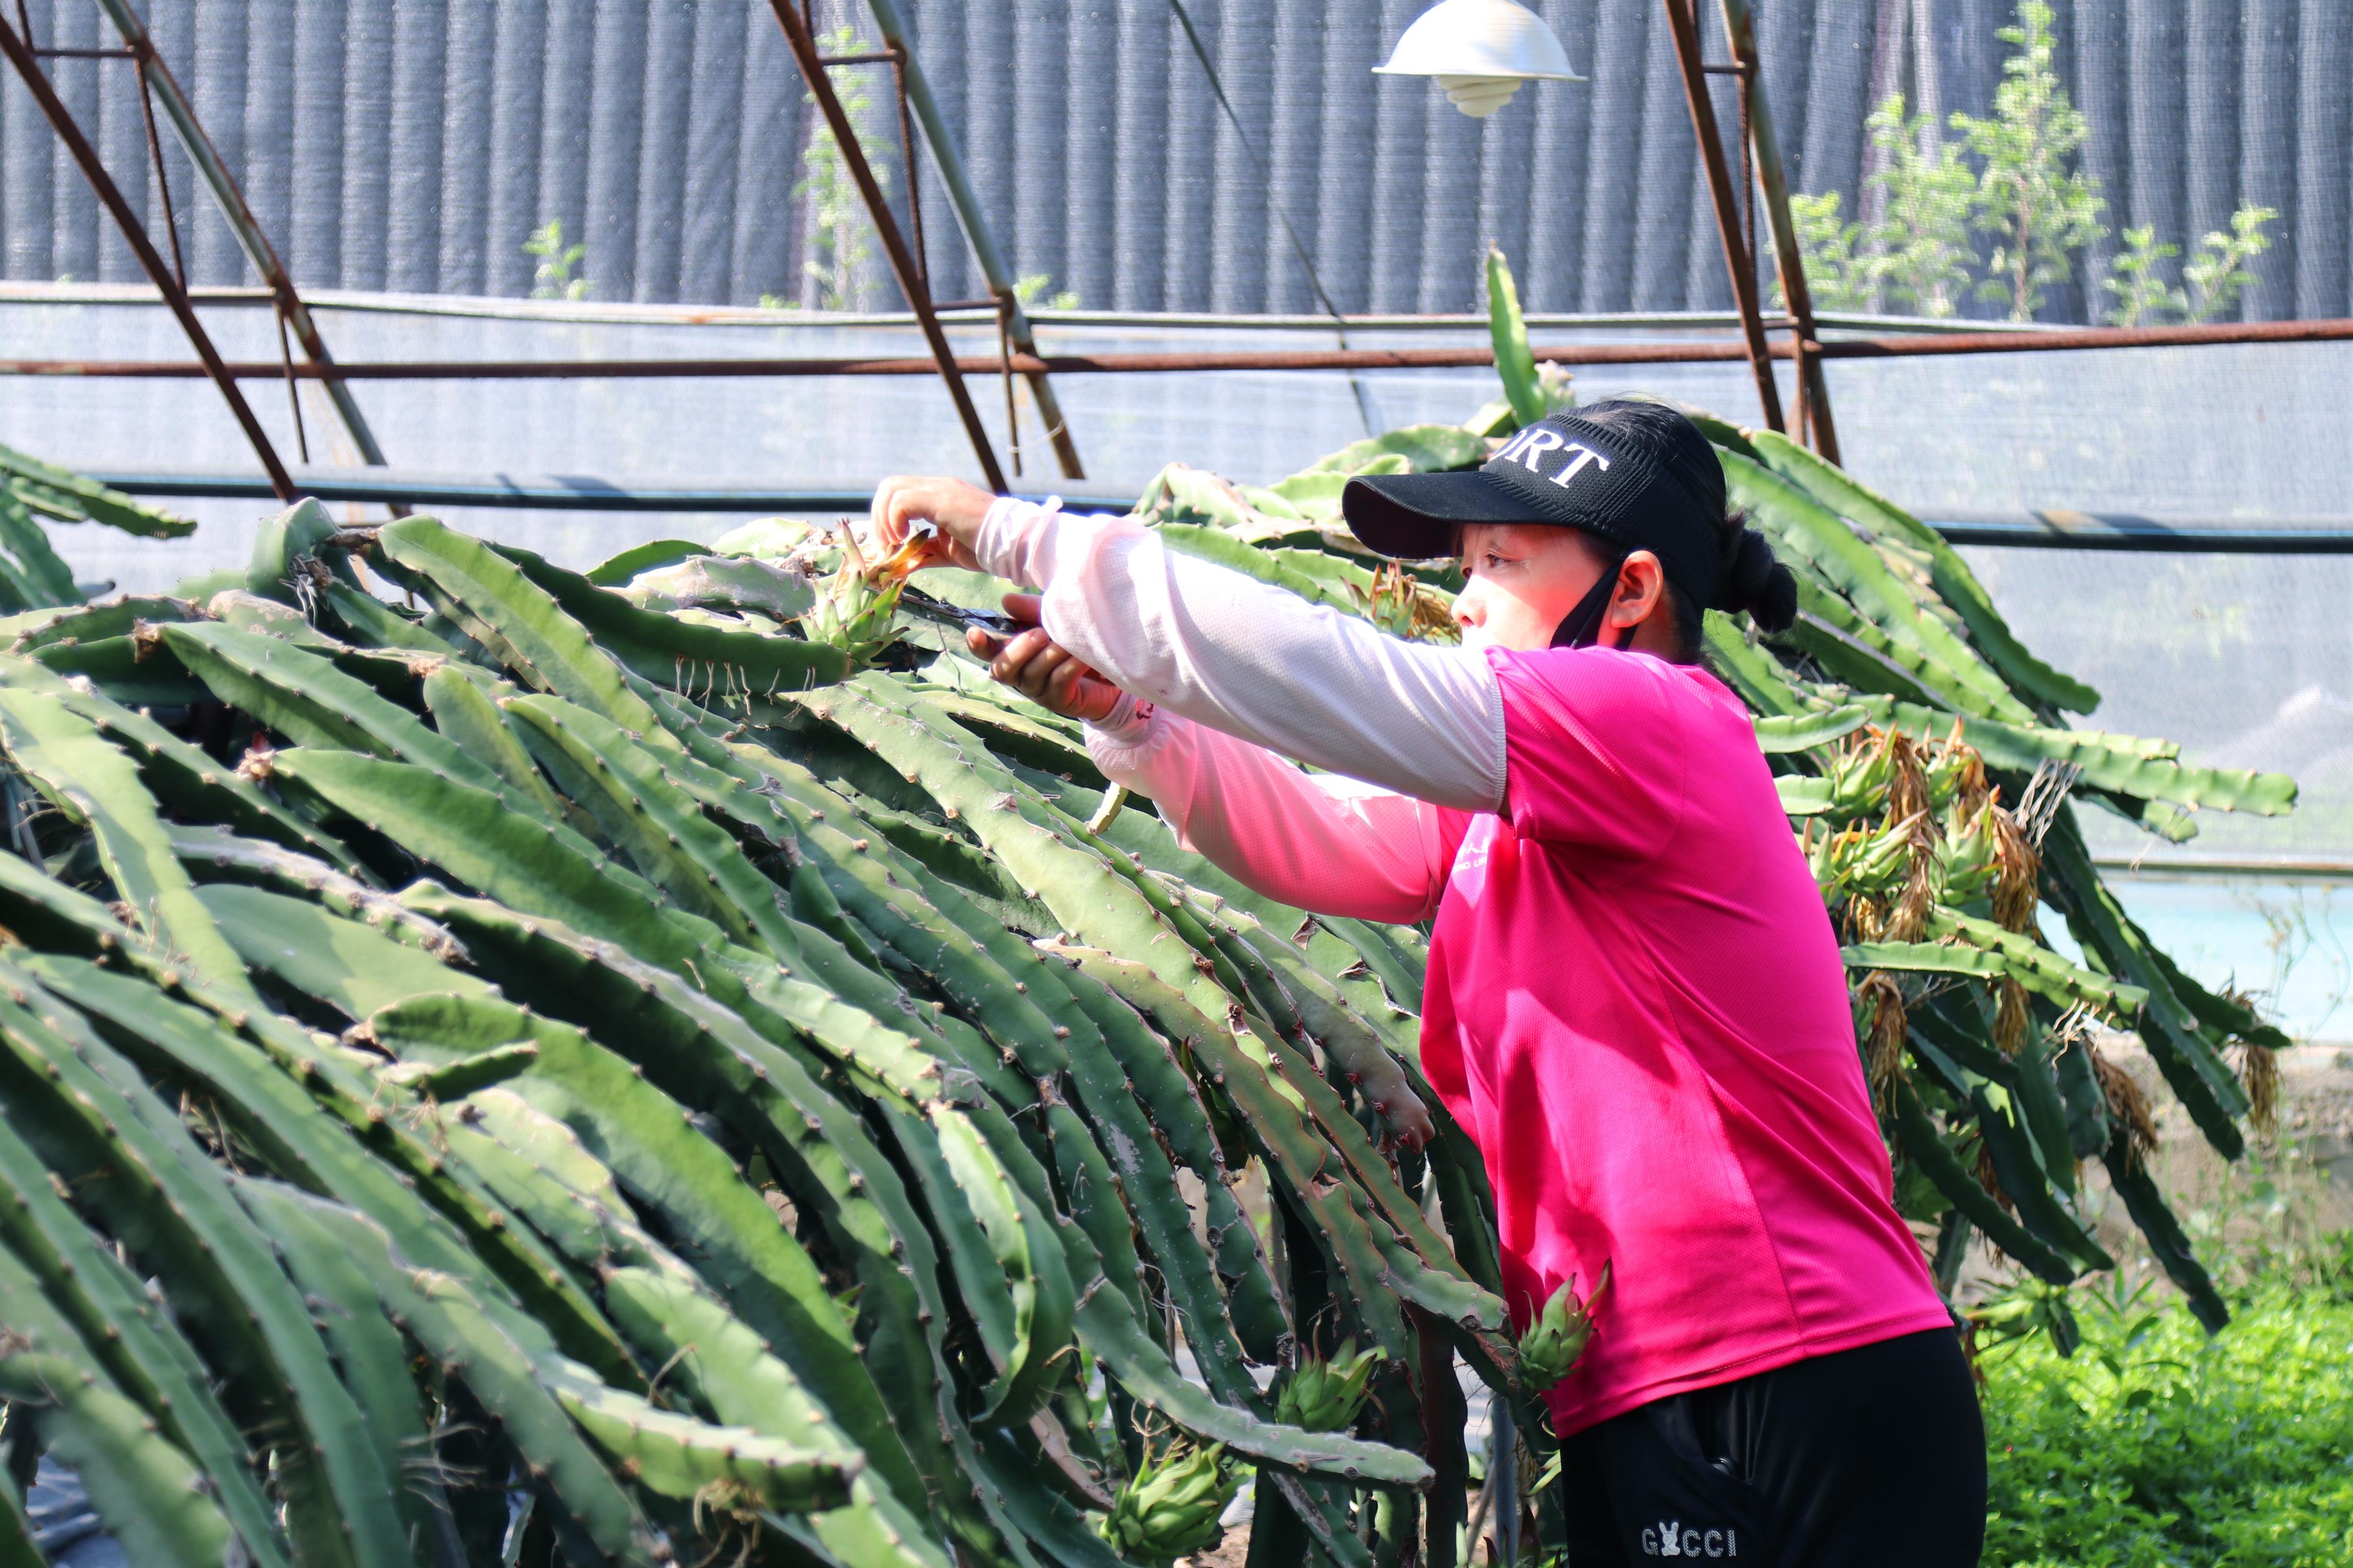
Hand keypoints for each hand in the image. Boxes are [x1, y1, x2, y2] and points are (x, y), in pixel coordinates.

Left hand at [867, 475, 996, 574]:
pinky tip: (905, 539)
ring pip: (891, 489)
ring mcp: (940, 490)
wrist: (1013, 543)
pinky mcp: (942, 499)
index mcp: (938, 495)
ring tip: (895, 543)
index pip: (898, 493)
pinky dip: (895, 521)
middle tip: (886, 544)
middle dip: (878, 517)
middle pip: (889, 486)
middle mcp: (937, 487)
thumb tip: (900, 566)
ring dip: (884, 519)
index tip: (889, 545)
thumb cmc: (986, 547)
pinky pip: (902, 501)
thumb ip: (923, 554)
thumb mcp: (946, 553)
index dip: (885, 517)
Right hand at [969, 593, 1125, 724]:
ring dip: (1050, 655)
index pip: (989, 652)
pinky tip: (1082, 656)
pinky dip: (1069, 666)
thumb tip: (1006, 600)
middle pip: (1002, 670)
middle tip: (1041, 634)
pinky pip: (1059, 682)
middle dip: (1019, 650)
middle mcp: (1021, 676)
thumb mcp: (1054, 620)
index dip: (979, 645)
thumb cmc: (1077, 641)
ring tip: (1066, 641)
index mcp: (1015, 654)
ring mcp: (1039, 691)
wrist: (1111, 671)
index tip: (974, 632)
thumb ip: (1032, 610)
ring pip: (1032, 675)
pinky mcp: (1060, 702)